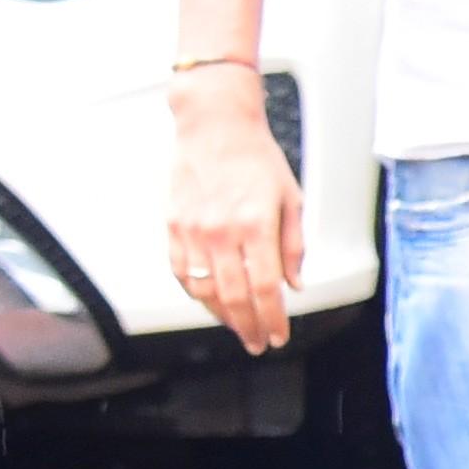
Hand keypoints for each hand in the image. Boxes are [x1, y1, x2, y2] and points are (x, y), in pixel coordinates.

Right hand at [165, 68, 303, 349]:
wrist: (214, 126)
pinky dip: (195, 293)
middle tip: (257, 342)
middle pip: (234, 296)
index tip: (277, 336)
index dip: (272, 318)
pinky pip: (181, 271)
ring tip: (236, 326)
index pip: (265, 287)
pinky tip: (209, 302)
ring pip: (203, 289)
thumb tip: (294, 284)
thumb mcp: (291, 198)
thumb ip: (293, 245)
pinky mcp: (174, 225)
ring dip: (220, 315)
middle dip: (248, 326)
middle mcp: (221, 231)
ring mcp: (193, 230)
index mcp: (256, 225)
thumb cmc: (257, 159)